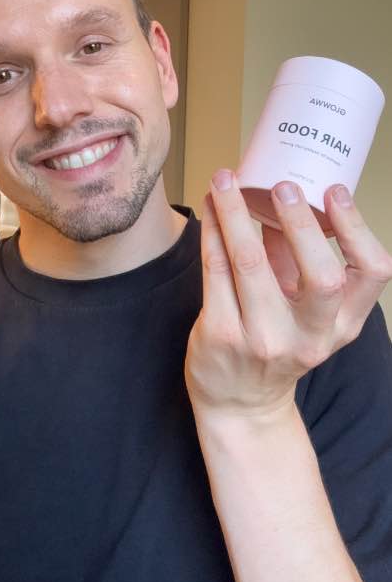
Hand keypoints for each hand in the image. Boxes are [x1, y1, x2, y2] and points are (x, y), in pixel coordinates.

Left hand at [185, 170, 391, 419]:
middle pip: (322, 276)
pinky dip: (212, 231)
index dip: (357, 229)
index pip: (372, 274)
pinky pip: (215, 270)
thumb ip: (297, 257)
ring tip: (226, 180)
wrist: (239, 401)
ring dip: (236, 213)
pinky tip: (209, 208)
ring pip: (251, 264)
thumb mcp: (302, 308)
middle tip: (283, 185)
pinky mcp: (221, 336)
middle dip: (302, 223)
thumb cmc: (275, 340)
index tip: (336, 192)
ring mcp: (263, 339)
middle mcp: (310, 337)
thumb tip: (286, 194)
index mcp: (341, 326)